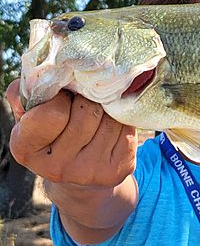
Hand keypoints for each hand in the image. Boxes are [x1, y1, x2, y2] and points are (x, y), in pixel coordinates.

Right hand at [6, 79, 137, 187]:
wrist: (78, 171)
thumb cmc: (52, 130)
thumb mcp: (31, 111)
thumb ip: (30, 90)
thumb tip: (46, 72)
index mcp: (26, 149)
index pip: (54, 112)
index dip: (62, 97)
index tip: (63, 97)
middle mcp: (57, 168)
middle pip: (87, 111)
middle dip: (88, 99)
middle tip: (84, 102)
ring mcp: (89, 172)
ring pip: (110, 118)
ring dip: (107, 108)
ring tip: (98, 112)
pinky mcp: (117, 170)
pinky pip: (127, 129)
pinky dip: (122, 120)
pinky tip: (111, 125)